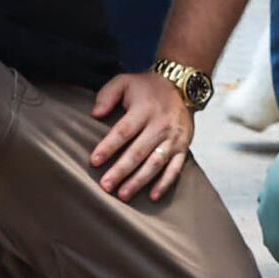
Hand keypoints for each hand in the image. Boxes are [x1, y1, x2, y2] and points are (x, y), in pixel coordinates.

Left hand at [90, 71, 194, 201]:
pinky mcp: (184, 147)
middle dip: (121, 171)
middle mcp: (160, 125)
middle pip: (138, 152)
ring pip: (155, 164)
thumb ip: (107, 95)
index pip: (124, 131)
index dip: (109, 146)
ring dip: (139, 181)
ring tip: (123, 195)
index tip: (94, 161)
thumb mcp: (124, 82)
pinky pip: (175, 168)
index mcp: (144, 109)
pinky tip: (152, 196)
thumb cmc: (147, 87)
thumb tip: (95, 114)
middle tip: (105, 186)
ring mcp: (173, 138)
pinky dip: (164, 184)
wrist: (181, 85)